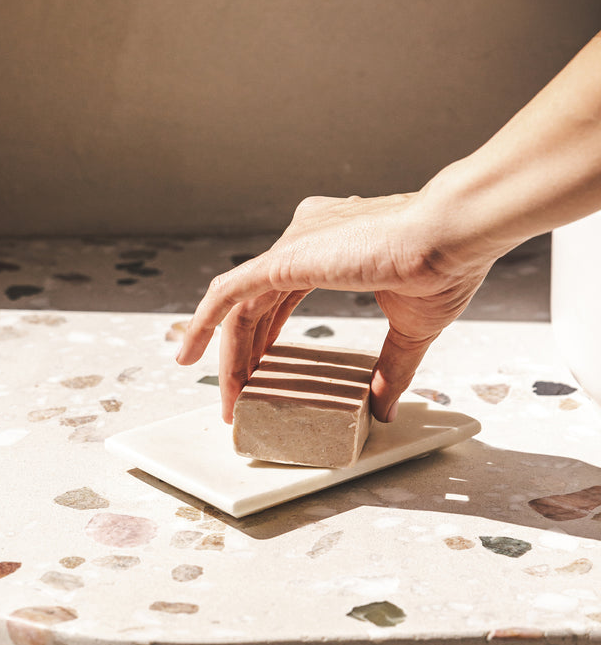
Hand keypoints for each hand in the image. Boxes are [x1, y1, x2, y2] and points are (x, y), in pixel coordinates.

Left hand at [176, 192, 494, 423]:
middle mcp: (303, 239)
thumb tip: (383, 409)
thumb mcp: (410, 328)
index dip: (267, 336)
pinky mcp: (285, 258)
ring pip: (240, 306)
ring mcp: (292, 246)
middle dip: (245, 354)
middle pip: (256, 304)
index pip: (281, 295)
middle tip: (239, 397)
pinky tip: (190, 354)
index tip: (262, 372)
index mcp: (328, 246)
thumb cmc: (443, 266)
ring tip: (227, 398)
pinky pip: (228, 293)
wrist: (454, 235)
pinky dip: (204, 323)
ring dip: (229, 355)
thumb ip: (389, 367)